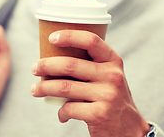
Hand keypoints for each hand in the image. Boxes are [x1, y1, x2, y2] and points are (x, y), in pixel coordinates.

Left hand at [31, 30, 149, 136]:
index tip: (52, 37)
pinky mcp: (99, 114)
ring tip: (35, 90)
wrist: (129, 128)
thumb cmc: (110, 96)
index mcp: (112, 61)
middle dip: (46, 65)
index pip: (91, 40)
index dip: (69, 36)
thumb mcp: (108, 76)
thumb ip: (91, 65)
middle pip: (70, 64)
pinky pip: (69, 108)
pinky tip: (61, 114)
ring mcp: (107, 95)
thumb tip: (54, 57)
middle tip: (34, 68)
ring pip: (64, 86)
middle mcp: (112, 75)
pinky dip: (61, 111)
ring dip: (44, 88)